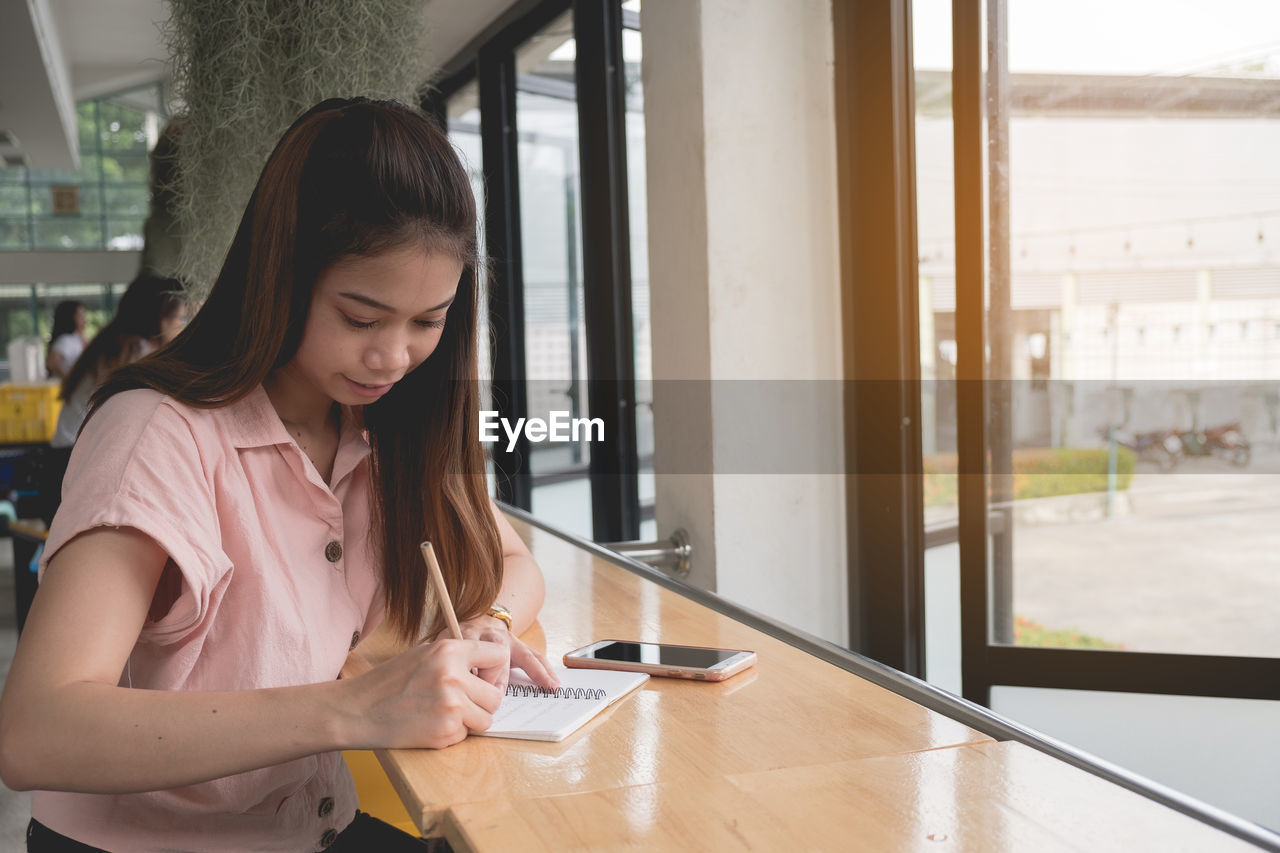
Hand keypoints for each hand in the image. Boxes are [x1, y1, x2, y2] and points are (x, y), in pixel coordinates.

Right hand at [346, 639, 505, 748]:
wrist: (357, 710)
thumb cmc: (389, 681)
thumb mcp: (423, 654)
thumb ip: (456, 656)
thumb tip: (488, 667)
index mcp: (449, 651)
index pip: (498, 656)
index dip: (495, 670)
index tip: (486, 679)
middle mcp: (455, 677)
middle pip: (496, 695)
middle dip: (483, 702)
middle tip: (464, 702)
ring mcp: (451, 707)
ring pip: (486, 719)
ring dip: (471, 720)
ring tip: (445, 713)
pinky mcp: (445, 733)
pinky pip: (466, 735)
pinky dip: (453, 733)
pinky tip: (431, 724)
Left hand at [453, 615, 559, 693]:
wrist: (475, 621)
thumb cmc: (456, 644)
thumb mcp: (445, 646)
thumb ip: (446, 661)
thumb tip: (453, 687)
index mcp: (469, 633)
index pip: (473, 648)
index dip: (473, 670)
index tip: (470, 685)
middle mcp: (491, 634)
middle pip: (500, 653)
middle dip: (498, 676)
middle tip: (494, 695)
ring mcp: (509, 639)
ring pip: (522, 654)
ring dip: (535, 672)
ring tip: (548, 685)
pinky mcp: (519, 646)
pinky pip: (534, 657)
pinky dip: (544, 670)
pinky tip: (554, 683)